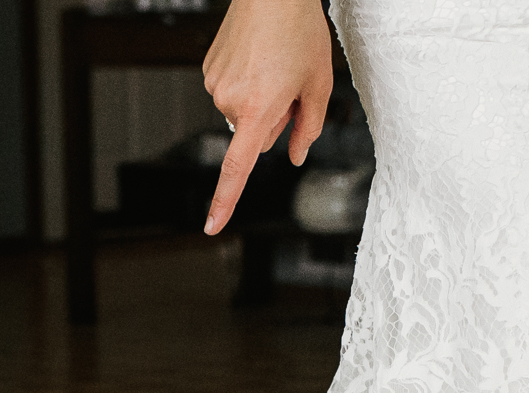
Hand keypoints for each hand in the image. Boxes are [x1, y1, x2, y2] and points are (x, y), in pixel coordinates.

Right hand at [201, 0, 332, 233]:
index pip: (238, 168)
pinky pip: (232, 90)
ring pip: (243, 111)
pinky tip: (259, 56)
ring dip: (261, 97)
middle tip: (290, 83)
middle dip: (275, 117)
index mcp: (258, 110)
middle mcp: (230, 101)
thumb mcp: (318, 84)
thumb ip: (309, 128)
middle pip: (256, 133)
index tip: (212, 226)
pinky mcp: (209, 69)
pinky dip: (247, 80)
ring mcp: (215, 84)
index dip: (225, 201)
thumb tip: (295, 156)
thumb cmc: (298, 30)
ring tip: (275, 63)